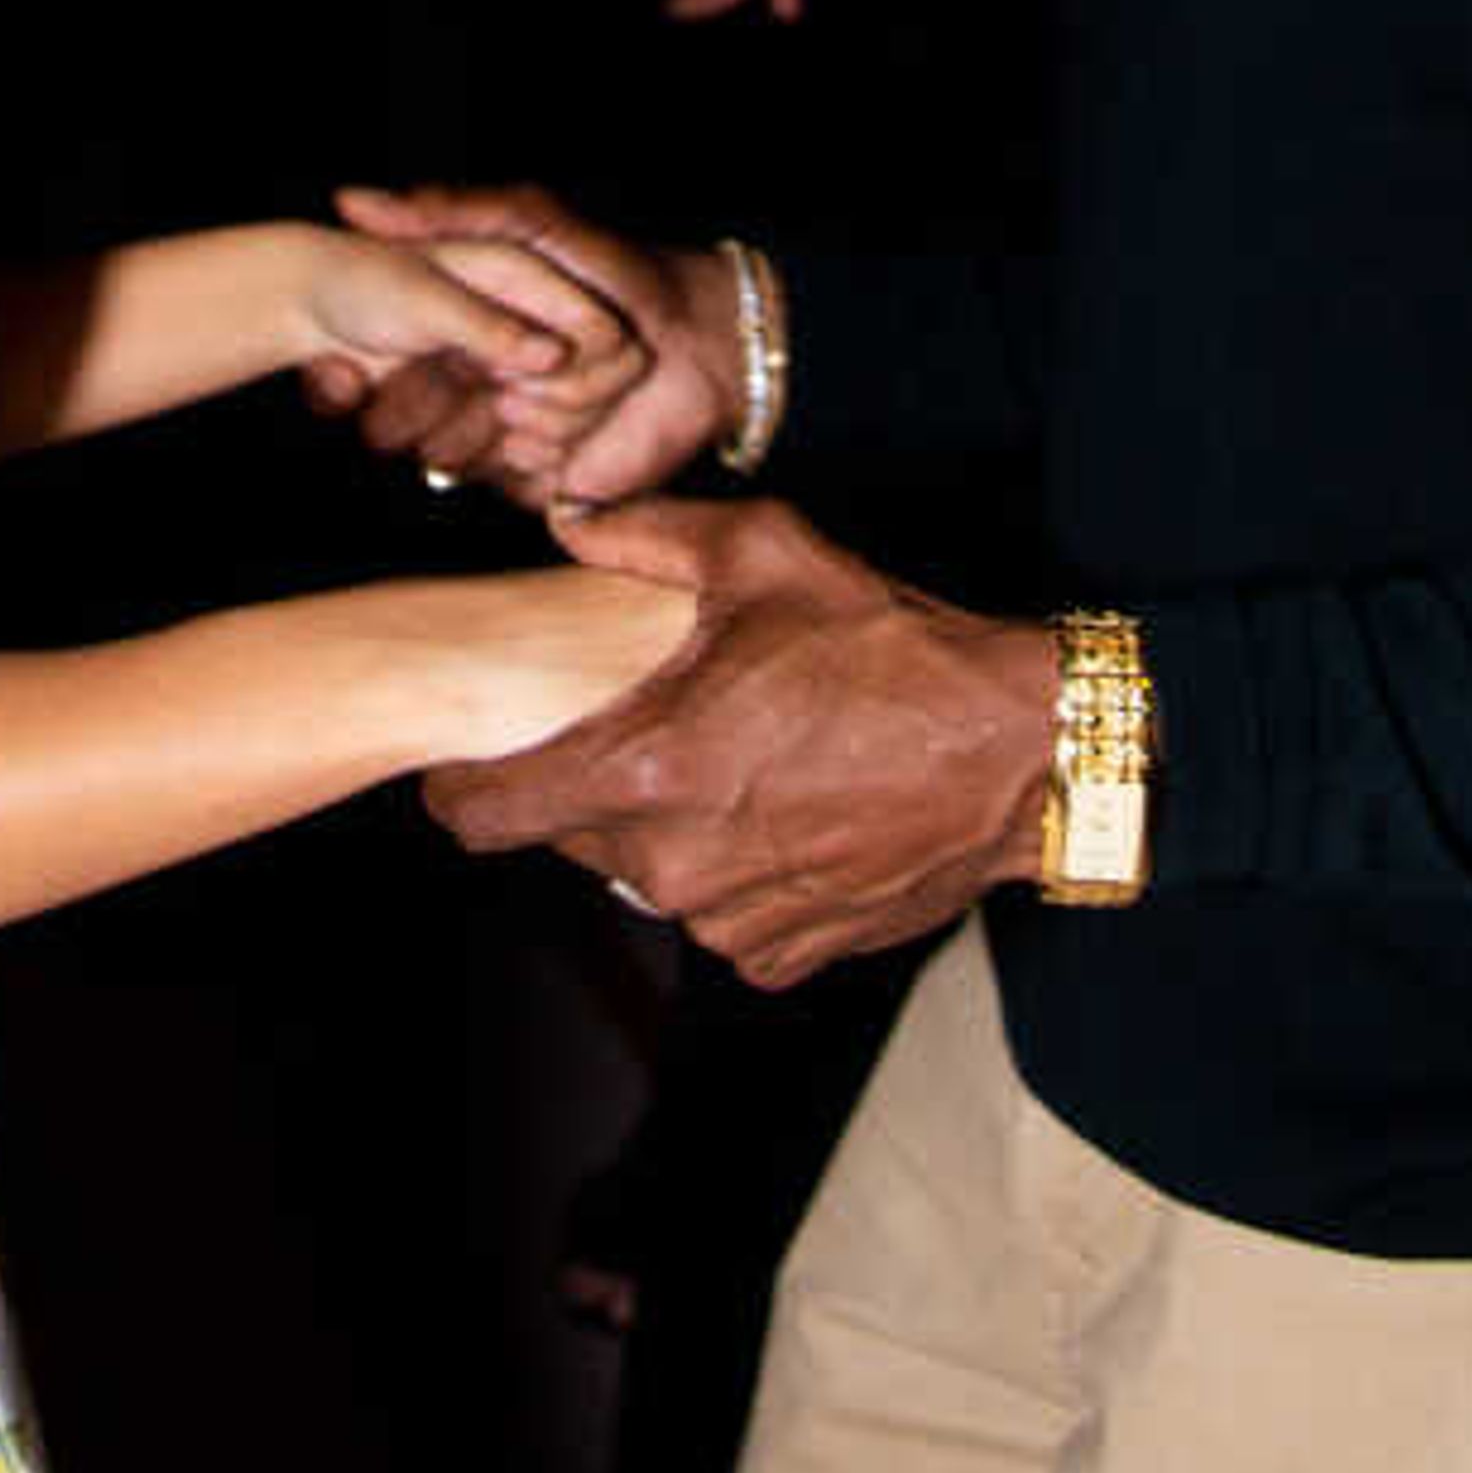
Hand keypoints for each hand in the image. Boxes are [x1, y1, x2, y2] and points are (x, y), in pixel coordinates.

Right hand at [290, 224, 644, 491]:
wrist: (705, 340)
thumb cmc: (620, 272)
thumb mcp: (533, 221)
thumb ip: (451, 208)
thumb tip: (352, 201)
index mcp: (449, 333)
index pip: (367, 367)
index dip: (352, 373)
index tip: (351, 365)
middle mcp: (463, 388)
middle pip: (393, 423)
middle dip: (415, 402)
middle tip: (470, 376)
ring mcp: (498, 437)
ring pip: (445, 455)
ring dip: (482, 426)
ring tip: (533, 393)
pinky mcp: (539, 480)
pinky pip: (505, 482)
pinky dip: (531, 452)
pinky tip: (564, 427)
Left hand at [424, 492, 1059, 988]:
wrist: (1017, 750)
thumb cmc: (892, 648)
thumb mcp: (766, 555)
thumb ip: (647, 535)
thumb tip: (569, 520)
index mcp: (646, 765)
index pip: (487, 814)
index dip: (457, 793)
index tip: (455, 774)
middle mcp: (674, 860)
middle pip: (573, 837)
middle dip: (592, 788)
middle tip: (649, 732)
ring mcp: (729, 917)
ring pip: (651, 878)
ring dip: (671, 831)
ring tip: (741, 767)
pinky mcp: (783, 953)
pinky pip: (722, 916)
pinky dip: (737, 875)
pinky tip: (788, 815)